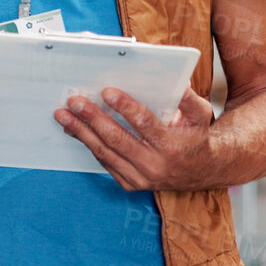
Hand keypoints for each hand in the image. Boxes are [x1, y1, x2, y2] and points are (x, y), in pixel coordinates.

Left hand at [54, 86, 216, 191]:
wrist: (201, 172)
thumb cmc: (197, 137)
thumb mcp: (200, 114)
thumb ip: (188, 98)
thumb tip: (179, 81)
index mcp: (171, 147)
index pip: (144, 124)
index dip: (125, 107)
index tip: (107, 91)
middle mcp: (154, 166)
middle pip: (117, 139)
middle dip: (93, 118)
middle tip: (75, 101)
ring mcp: (140, 178)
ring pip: (105, 153)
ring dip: (82, 132)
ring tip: (64, 115)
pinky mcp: (130, 184)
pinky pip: (105, 163)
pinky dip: (89, 145)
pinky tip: (76, 130)